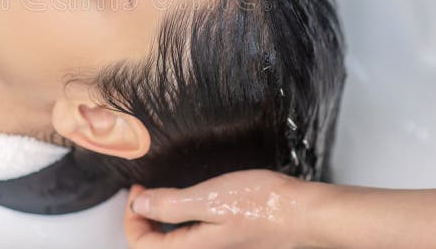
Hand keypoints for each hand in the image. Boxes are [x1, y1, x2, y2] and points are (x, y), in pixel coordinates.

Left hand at [123, 170, 320, 248]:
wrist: (303, 213)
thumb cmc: (263, 205)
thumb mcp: (208, 198)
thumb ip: (170, 205)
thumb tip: (138, 206)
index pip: (143, 246)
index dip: (132, 219)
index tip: (137, 191)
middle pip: (157, 246)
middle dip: (142, 220)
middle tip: (143, 191)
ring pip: (174, 242)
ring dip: (160, 220)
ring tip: (160, 194)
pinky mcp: (226, 242)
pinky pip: (192, 236)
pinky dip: (180, 220)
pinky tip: (187, 201)